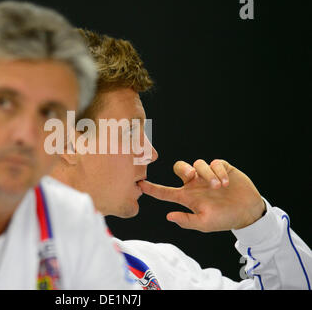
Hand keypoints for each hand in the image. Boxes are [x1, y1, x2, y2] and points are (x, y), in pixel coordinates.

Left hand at [138, 159, 265, 231]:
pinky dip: (219, 171)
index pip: (165, 192)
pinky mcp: (221, 168)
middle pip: (179, 168)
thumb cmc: (224, 219)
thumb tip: (168, 216)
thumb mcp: (205, 224)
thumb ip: (187, 221)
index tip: (139, 184)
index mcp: (187, 197)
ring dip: (208, 175)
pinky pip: (214, 163)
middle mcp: (194, 184)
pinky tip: (226, 183)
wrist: (247, 211)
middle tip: (191, 175)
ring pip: (198, 164)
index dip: (152, 188)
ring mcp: (207, 175)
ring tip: (219, 187)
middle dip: (182, 168)